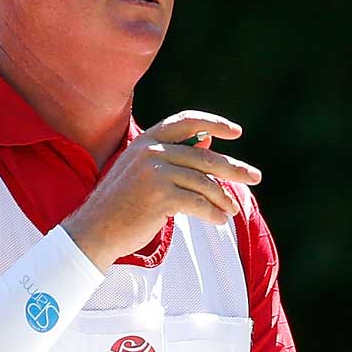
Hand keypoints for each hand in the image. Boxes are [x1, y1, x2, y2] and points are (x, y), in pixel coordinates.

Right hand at [64, 112, 263, 269]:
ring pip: (205, 183)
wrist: (96, 230)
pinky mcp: (160, 195)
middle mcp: (151, 151)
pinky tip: (219, 221)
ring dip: (223, 199)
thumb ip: (175, 156)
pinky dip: (213, 214)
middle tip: (256, 176)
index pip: (186, 121)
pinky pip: (198, 203)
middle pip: (205, 157)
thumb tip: (208, 142)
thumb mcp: (145, 172)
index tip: (237, 132)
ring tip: (232, 211)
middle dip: (234, 168)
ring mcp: (154, 172)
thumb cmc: (123, 203)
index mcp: (147, 140)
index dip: (214, 123)